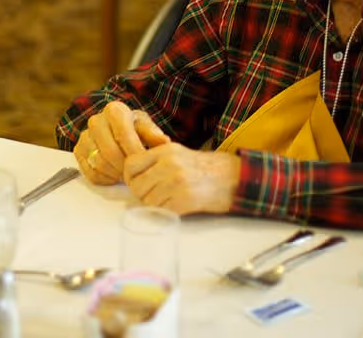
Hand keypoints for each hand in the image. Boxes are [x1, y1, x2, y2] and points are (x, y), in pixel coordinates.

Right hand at [74, 101, 169, 184]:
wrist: (114, 128)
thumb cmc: (133, 127)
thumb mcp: (145, 126)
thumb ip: (153, 133)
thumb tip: (164, 142)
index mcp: (114, 110)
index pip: (123, 135)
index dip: (135, 152)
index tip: (145, 163)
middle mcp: (95, 121)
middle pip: (109, 152)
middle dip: (125, 167)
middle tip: (136, 174)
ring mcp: (84, 137)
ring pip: (99, 164)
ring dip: (116, 174)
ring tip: (128, 174)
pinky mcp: (78, 152)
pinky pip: (91, 173)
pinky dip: (105, 178)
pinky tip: (116, 175)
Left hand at [123, 143, 240, 214]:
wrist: (232, 177)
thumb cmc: (204, 167)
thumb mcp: (178, 154)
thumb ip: (155, 162)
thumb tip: (131, 178)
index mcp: (165, 151)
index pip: (130, 164)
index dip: (129, 177)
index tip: (137, 183)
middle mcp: (168, 164)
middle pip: (136, 186)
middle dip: (141, 194)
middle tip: (154, 194)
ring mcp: (176, 182)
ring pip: (147, 201)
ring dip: (154, 204)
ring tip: (168, 199)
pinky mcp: (184, 199)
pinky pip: (162, 210)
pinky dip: (166, 211)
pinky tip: (177, 205)